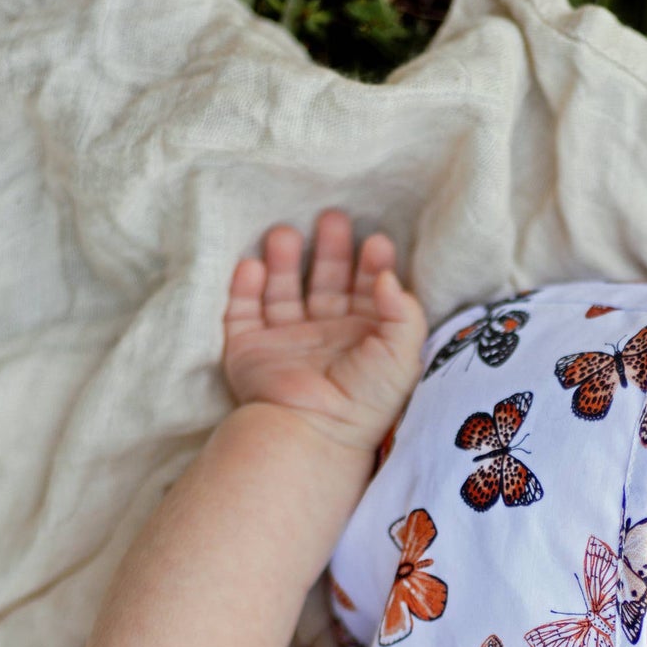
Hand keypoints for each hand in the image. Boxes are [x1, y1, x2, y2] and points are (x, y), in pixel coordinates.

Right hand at [222, 209, 427, 456]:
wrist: (312, 430)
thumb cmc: (365, 398)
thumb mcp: (402, 356)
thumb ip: (403, 313)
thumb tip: (388, 276)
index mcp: (363, 340)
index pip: (368, 291)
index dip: (372, 265)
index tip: (377, 241)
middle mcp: (325, 338)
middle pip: (327, 282)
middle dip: (331, 249)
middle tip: (333, 217)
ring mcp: (286, 344)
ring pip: (283, 291)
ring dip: (284, 259)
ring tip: (286, 233)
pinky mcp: (250, 351)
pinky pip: (242, 312)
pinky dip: (244, 286)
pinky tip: (252, 264)